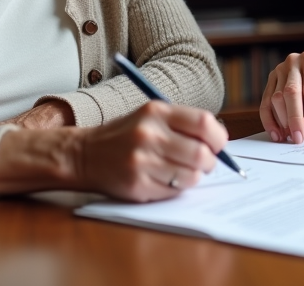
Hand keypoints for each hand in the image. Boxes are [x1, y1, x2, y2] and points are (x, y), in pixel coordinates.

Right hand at [0, 101, 227, 199]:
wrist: (84, 154)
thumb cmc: (125, 135)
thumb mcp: (150, 115)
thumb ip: (183, 123)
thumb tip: (219, 140)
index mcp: (156, 111)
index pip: (204, 123)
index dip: (218, 137)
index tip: (217, 144)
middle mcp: (149, 134)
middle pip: (202, 154)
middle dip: (210, 162)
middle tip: (203, 162)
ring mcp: (142, 161)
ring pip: (191, 176)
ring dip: (194, 177)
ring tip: (181, 171)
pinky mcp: (138, 185)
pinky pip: (174, 192)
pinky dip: (176, 188)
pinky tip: (164, 179)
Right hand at [259, 51, 303, 143]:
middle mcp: (292, 62)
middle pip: (290, 93)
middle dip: (295, 119)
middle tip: (299, 139)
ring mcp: (279, 70)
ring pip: (276, 98)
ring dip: (282, 121)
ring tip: (290, 137)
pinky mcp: (270, 80)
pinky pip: (265, 102)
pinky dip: (269, 120)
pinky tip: (276, 134)